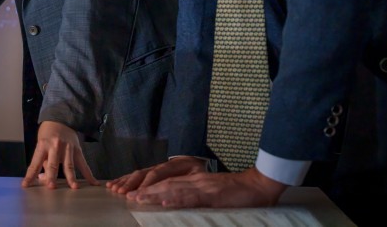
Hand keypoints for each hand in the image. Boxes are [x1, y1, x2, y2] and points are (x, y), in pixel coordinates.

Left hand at [22, 121, 98, 188]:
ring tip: (73, 187)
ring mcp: (67, 148)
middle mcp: (55, 146)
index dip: (30, 175)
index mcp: (42, 145)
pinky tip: (93, 183)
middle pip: (53, 164)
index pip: (35, 163)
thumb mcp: (41, 144)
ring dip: (71, 177)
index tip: (26, 184)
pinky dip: (89, 174)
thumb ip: (42, 161)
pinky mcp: (77, 150)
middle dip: (51, 176)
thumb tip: (42, 179)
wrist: (61, 118)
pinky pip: (83, 164)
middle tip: (51, 187)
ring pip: (69, 165)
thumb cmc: (47, 134)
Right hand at [106, 156, 206, 193]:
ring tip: (114, 188)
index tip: (139, 193)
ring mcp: (152, 168)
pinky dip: (124, 179)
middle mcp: (159, 166)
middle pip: (143, 173)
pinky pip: (135, 175)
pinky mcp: (149, 172)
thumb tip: (182, 189)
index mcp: (172, 166)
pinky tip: (114, 183)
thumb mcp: (199, 174)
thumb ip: (191, 181)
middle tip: (121, 192)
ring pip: (137, 174)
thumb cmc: (196, 170)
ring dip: (125, 181)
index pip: (157, 174)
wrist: (194, 159)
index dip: (148, 183)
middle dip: (131, 183)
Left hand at [125, 166, 286, 208]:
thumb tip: (179, 205)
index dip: (149, 188)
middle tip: (126, 195)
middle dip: (145, 190)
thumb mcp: (214, 195)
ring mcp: (203, 186)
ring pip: (173, 189)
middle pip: (165, 184)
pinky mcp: (213, 194)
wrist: (260, 185)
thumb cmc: (239, 194)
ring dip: (153, 193)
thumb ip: (197, 197)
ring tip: (137, 198)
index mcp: (195, 181)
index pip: (167, 183)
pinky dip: (176, 198)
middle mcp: (195, 181)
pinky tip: (163, 200)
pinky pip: (191, 196)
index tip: (133, 193)